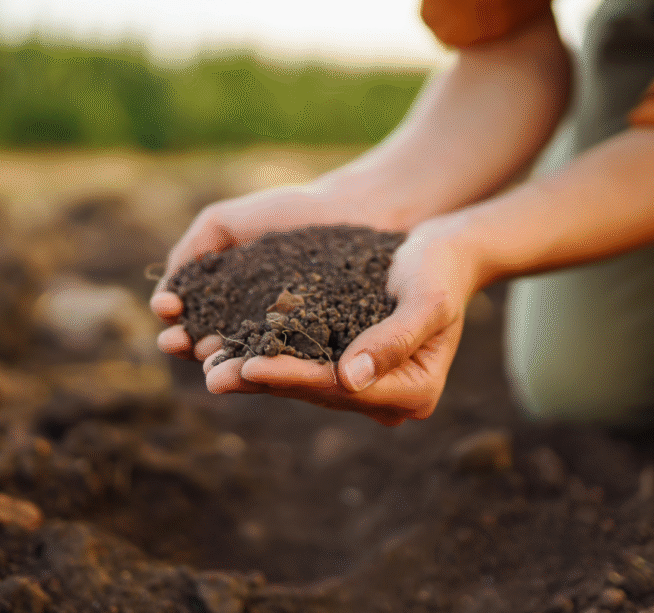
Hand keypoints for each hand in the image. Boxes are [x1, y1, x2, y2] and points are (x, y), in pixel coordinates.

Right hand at [150, 179, 385, 360]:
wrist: (352, 211)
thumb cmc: (290, 211)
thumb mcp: (226, 221)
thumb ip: (193, 248)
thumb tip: (167, 291)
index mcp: (224, 295)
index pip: (187, 314)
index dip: (172, 315)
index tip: (166, 309)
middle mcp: (247, 321)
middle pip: (206, 341)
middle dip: (185, 343)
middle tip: (175, 342)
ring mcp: (280, 336)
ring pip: (240, 356)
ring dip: (217, 361)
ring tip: (205, 357)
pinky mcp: (312, 346)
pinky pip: (285, 358)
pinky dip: (263, 363)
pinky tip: (248, 361)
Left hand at [203, 217, 479, 425]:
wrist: (444, 254)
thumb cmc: (440, 270)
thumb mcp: (426, 299)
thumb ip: (394, 339)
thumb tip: (350, 379)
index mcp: (415, 392)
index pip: (341, 388)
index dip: (292, 377)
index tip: (249, 366)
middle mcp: (389, 398)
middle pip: (316, 392)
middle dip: (262, 381)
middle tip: (212, 375)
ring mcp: (367, 386)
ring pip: (303, 384)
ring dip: (255, 375)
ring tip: (209, 366)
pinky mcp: (348, 366)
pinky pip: (303, 365)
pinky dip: (268, 357)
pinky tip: (229, 349)